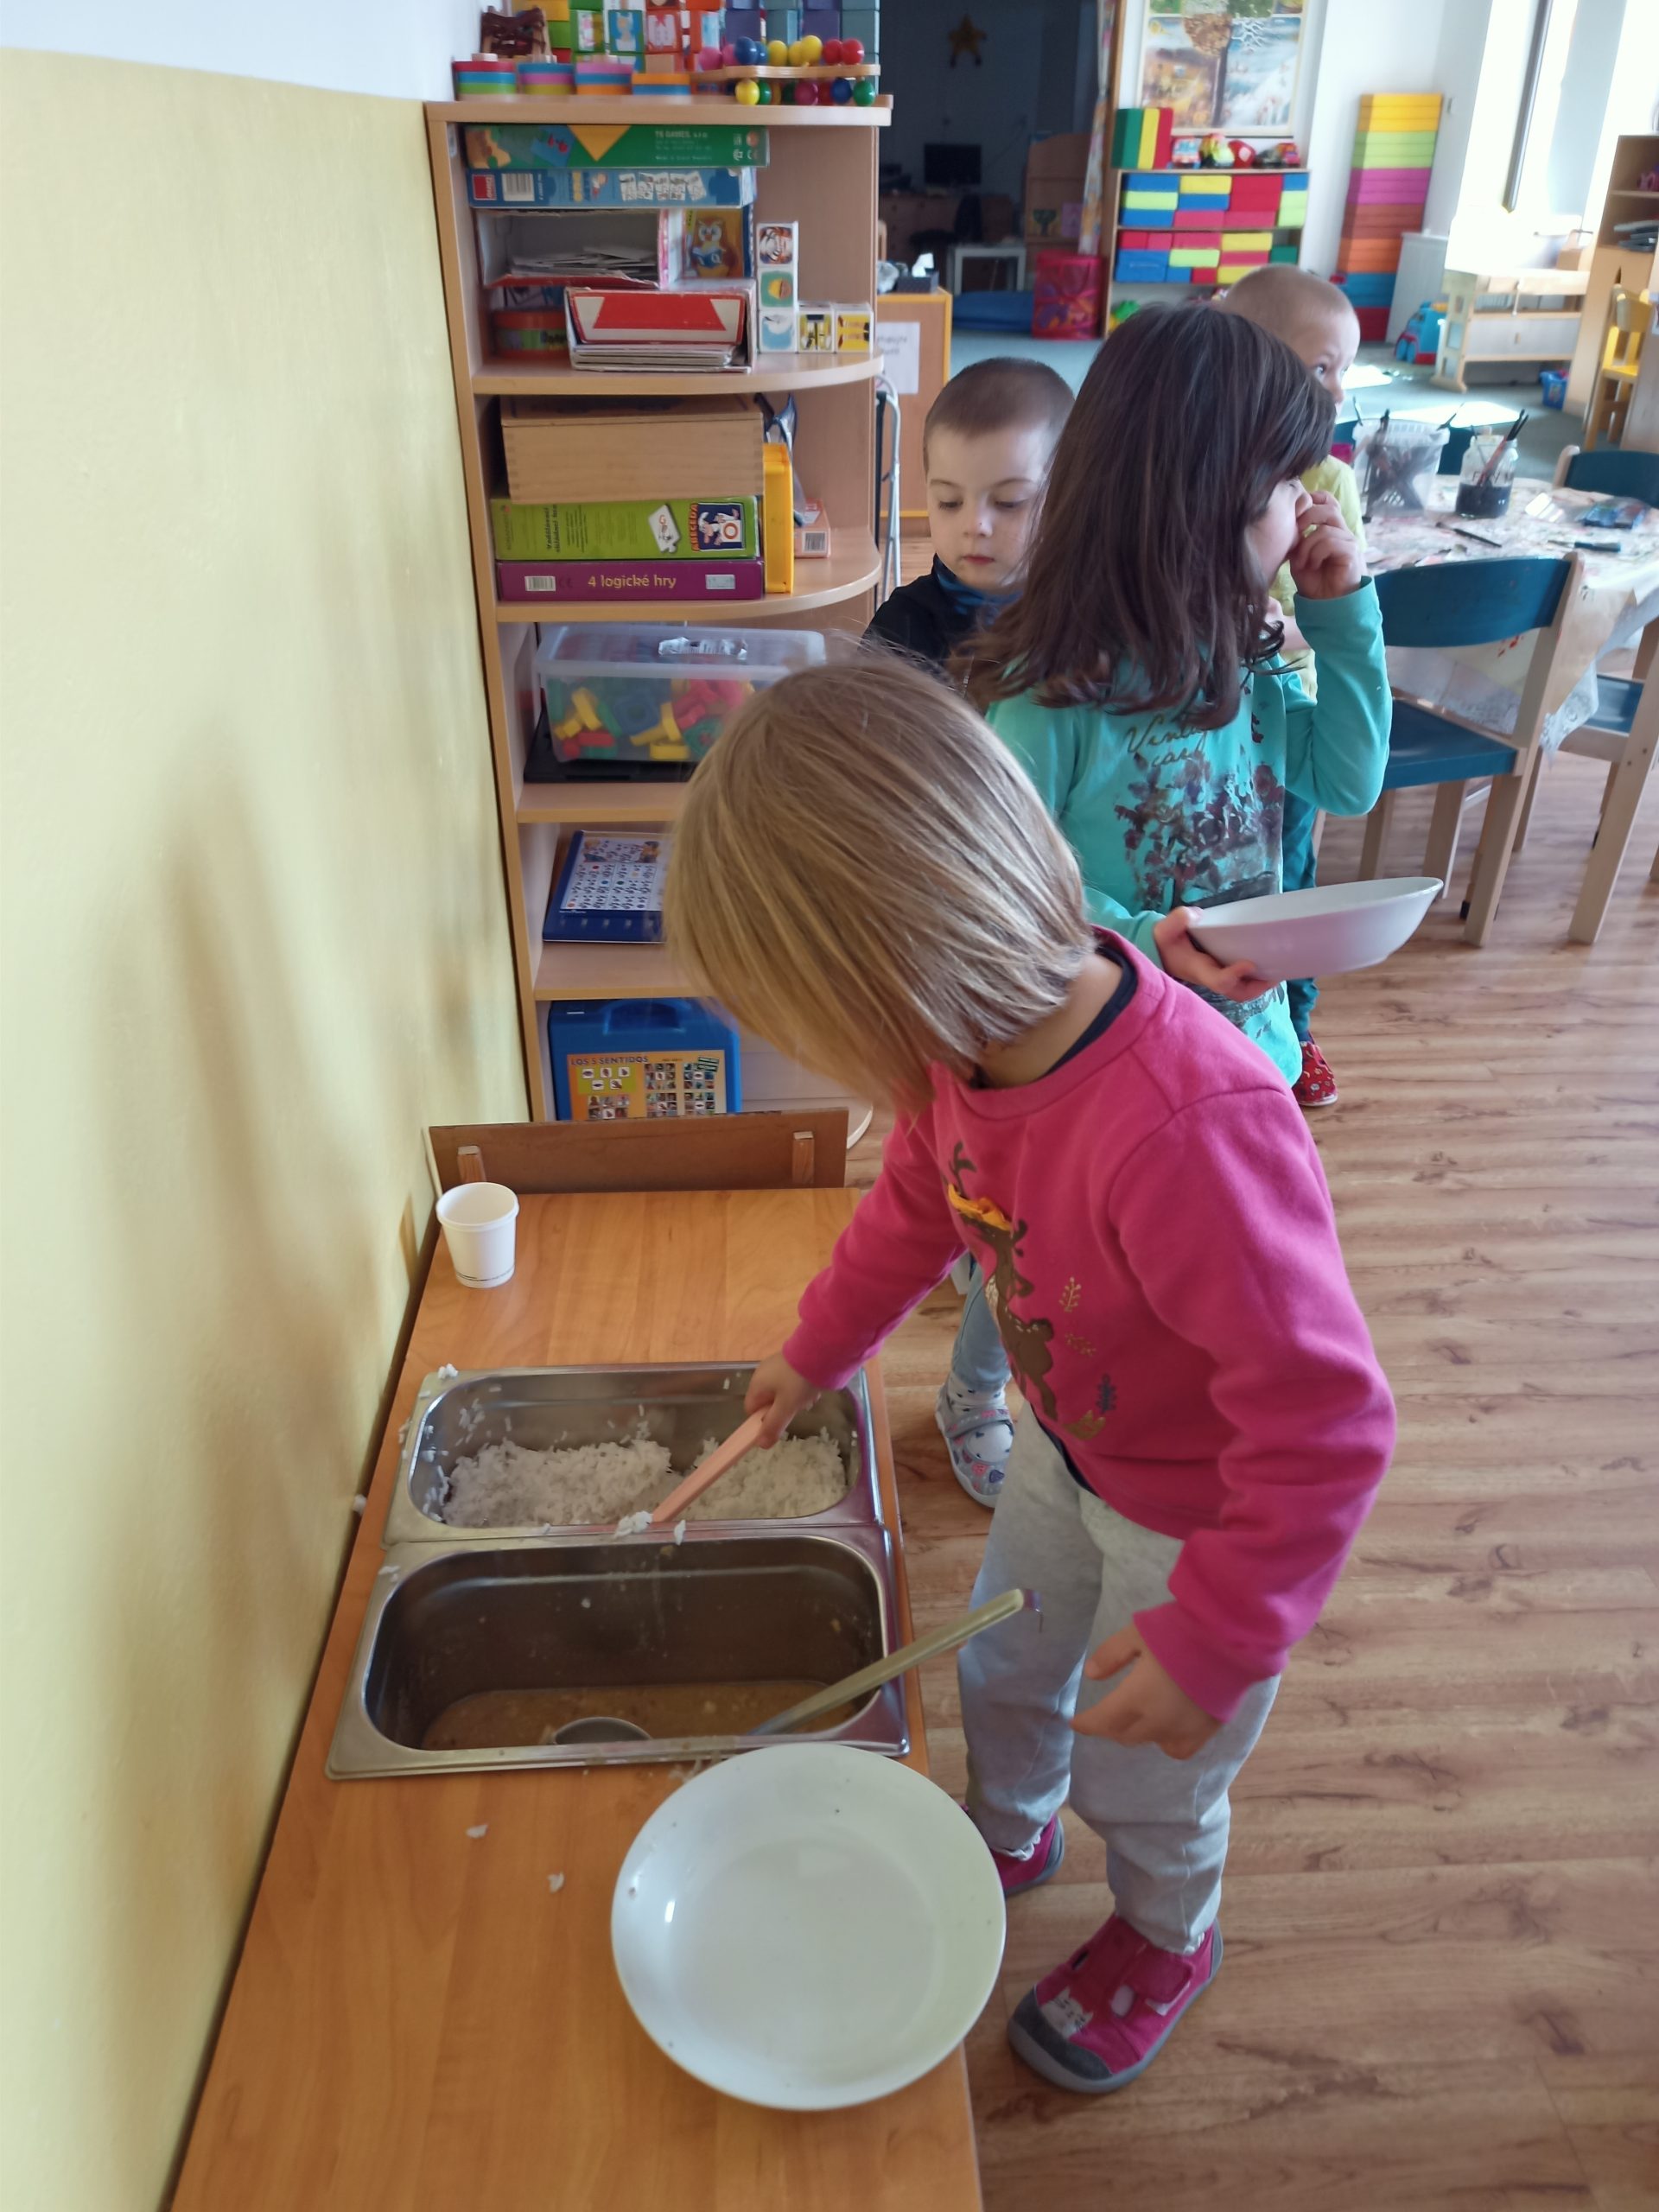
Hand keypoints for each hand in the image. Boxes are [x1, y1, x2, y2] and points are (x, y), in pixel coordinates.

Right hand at [745, 1351, 817, 1444]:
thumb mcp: (786, 1407)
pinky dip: (800, 1386)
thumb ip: (773, 1426)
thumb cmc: (798, 1381)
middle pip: (767, 1401)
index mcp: (756, 1384)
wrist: (820, 1351)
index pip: (751, 1409)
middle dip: (782, 1409)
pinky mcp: (790, 1360)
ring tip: (808, 1397)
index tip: (778, 1422)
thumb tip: (760, 1445)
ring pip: (781, 1392)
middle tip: (797, 1409)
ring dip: (794, 1399)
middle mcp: (762, 1373)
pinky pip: (791, 1380)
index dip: (762, 1420)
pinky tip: (812, 1386)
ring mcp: (776, 1365)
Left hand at [1070, 1628, 1222, 1759]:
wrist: (1230, 1639)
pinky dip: (1166, 1743)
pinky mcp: (1207, 1729)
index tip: (1075, 1723)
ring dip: (1136, 1733)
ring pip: (1150, 1741)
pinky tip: (1164, 1730)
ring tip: (1133, 1721)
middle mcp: (1157, 1721)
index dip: (1087, 1723)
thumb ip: (1111, 1655)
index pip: (1103, 1720)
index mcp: (1136, 1697)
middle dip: (1110, 1727)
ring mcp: (1183, 1728)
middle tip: (1104, 1717)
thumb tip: (1091, 1675)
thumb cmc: (1180, 1631)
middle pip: (1125, 1734)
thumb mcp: (1136, 1633)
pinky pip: (1180, 1749)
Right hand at [1153, 905, 1274, 1002]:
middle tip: (1277, 973)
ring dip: (1262, 984)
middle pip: (1237, 992)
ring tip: (1280, 968)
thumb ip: (1177, 921)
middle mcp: (1211, 977)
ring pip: (1244, 990)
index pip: (1218, 980)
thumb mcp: (1165, 930)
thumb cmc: (1167, 941)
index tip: (1250, 963)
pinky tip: (1272, 962)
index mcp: (1198, 969)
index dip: (1234, 975)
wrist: (1163, 952)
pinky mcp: (1225, 972)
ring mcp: (1219, 977)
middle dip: (1258, 987)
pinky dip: (1260, 977)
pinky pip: (1245, 981)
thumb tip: (1196, 914)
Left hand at [1287, 488, 1365, 599]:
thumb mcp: (1300, 556)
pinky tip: (1313, 566)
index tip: (1295, 512)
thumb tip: (1293, 522)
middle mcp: (1342, 532)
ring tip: (1302, 563)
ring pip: (1325, 529)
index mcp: (1330, 529)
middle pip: (1329, 507)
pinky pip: (1330, 542)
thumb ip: (1298, 538)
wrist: (1327, 604)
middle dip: (1307, 517)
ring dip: (1307, 546)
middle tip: (1295, 533)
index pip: (1328, 500)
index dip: (1313, 499)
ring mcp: (1348, 541)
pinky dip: (1316, 554)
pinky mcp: (1351, 552)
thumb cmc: (1314, 582)